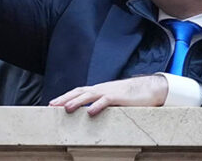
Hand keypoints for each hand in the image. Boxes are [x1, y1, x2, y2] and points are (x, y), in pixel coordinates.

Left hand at [48, 75, 168, 115]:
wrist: (148, 89)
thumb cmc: (130, 96)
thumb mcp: (112, 100)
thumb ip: (101, 104)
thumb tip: (88, 112)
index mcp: (99, 90)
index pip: (78, 92)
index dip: (65, 97)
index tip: (53, 103)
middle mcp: (101, 89)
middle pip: (79, 91)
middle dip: (65, 98)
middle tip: (52, 105)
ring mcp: (109, 92)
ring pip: (90, 95)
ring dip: (77, 101)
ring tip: (66, 108)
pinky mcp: (119, 97)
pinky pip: (106, 101)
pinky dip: (97, 105)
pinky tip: (90, 112)